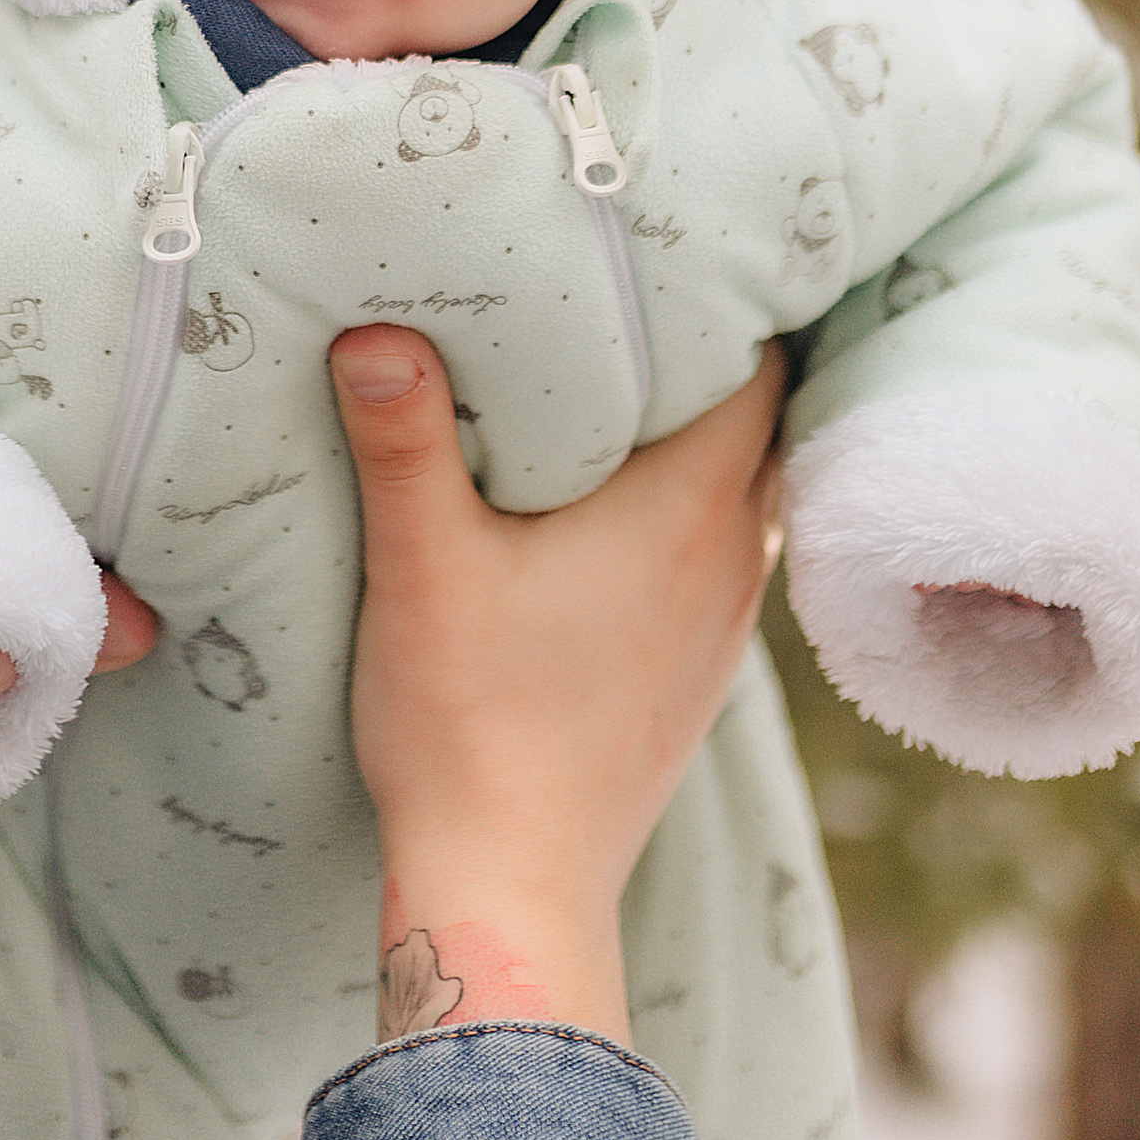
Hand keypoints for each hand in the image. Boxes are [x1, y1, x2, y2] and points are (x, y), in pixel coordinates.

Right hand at [333, 328, 785, 1048]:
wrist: (512, 886)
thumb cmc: (469, 725)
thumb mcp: (421, 568)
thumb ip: (403, 441)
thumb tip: (373, 328)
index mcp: (688, 511)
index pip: (765, 368)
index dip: (738, 304)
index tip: (682, 253)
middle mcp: (731, 559)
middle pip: (767, 426)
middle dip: (722, 362)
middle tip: (654, 302)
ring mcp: (721, 626)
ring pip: (749, 497)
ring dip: (708, 445)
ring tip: (637, 394)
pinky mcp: (694, 677)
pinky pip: (721, 561)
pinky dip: (691, 518)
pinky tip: (620, 518)